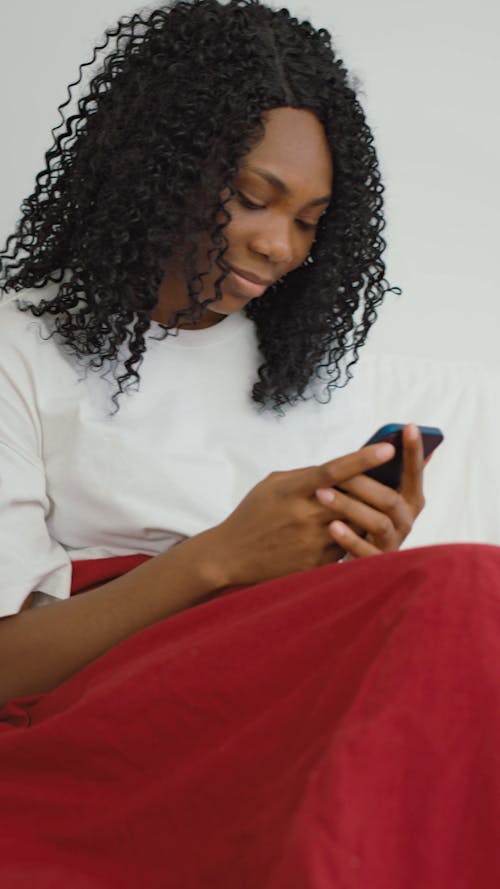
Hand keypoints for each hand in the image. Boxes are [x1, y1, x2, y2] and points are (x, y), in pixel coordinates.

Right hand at [210, 441, 396, 587]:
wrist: (231, 555)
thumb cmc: (253, 513)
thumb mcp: (273, 485)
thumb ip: (305, 475)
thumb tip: (340, 468)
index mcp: (291, 489)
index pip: (334, 470)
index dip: (363, 458)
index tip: (389, 448)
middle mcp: (303, 514)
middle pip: (352, 498)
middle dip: (376, 489)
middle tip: (396, 480)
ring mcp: (310, 541)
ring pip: (354, 524)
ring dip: (366, 515)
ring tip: (375, 508)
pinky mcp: (315, 563)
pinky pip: (346, 547)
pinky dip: (353, 538)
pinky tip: (352, 533)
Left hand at [315, 424, 425, 558]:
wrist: (347, 564)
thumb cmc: (357, 519)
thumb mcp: (366, 495)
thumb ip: (376, 475)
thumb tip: (383, 443)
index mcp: (409, 501)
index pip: (415, 473)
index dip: (414, 451)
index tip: (408, 427)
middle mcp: (406, 522)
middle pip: (390, 499)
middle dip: (363, 483)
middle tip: (336, 471)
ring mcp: (393, 544)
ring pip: (377, 523)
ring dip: (349, 506)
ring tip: (321, 494)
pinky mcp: (378, 566)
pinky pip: (365, 553)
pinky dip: (349, 538)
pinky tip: (332, 527)